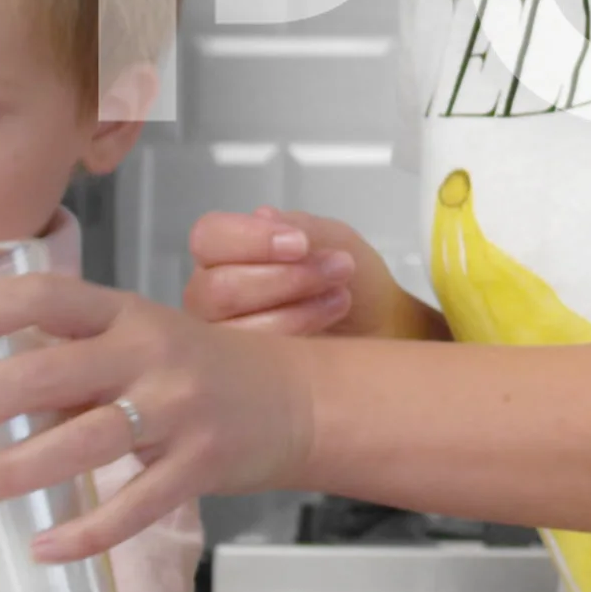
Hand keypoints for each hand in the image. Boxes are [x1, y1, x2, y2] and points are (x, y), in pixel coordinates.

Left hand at [0, 273, 311, 560]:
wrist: (298, 401)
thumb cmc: (199, 372)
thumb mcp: (139, 341)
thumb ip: (71, 360)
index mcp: (126, 314)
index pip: (46, 296)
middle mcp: (151, 354)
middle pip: (51, 371)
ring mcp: (179, 411)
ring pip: (85, 441)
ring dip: (14, 469)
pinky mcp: (201, 466)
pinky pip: (137, 504)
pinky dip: (87, 530)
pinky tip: (43, 546)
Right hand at [186, 209, 422, 339]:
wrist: (381, 326)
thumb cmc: (348, 278)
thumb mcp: (334, 240)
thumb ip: (300, 227)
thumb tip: (263, 216)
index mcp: (225, 252)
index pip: (209, 237)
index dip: (251, 240)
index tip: (301, 244)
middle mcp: (211, 294)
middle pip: (217, 287)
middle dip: (285, 278)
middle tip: (338, 269)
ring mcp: (219, 339)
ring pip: (231, 327)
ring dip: (294, 309)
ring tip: (340, 297)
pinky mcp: (239, 374)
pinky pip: (250, 362)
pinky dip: (295, 335)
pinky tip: (329, 320)